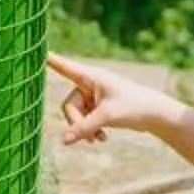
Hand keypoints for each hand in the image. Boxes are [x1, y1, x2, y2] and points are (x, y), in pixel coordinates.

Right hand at [46, 53, 182, 143]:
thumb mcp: (107, 117)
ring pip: (76, 115)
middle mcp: (90, 84)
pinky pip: (84, 120)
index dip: (51, 61)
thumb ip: (84, 128)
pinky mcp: (98, 107)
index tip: (38, 52)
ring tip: (99, 139)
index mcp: (92, 76)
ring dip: (85, 129)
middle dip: (77, 122)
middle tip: (90, 136)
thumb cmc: (134, 107)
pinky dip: (90, 130)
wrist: (154, 114)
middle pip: (69, 105)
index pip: (65, 67)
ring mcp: (93, 96)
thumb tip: (64, 141)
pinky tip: (102, 138)